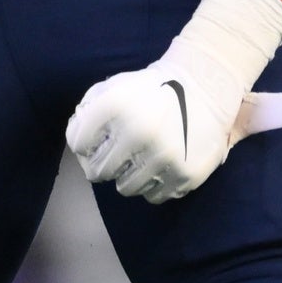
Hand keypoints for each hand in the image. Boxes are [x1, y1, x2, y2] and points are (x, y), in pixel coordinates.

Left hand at [69, 51, 249, 203]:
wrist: (205, 87)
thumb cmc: (152, 90)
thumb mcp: (116, 86)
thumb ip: (88, 111)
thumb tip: (76, 144)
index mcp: (115, 105)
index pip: (78, 143)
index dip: (85, 143)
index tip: (97, 139)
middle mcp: (137, 131)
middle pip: (98, 171)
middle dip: (104, 163)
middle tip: (118, 154)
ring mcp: (163, 156)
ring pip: (125, 188)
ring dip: (129, 176)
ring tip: (142, 157)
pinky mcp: (185, 174)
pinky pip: (154, 196)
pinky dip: (154, 184)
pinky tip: (162, 165)